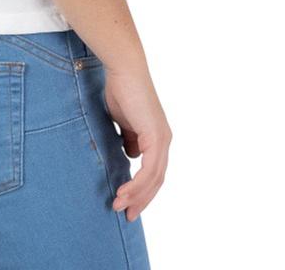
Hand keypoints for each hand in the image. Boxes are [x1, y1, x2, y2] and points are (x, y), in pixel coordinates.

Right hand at [103, 69, 171, 220]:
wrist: (124, 70)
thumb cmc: (121, 90)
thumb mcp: (123, 122)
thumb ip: (128, 139)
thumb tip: (130, 155)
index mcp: (157, 137)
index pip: (153, 172)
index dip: (142, 190)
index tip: (126, 203)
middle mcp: (164, 140)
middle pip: (157, 180)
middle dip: (141, 200)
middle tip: (126, 214)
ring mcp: (162, 139)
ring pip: (154, 179)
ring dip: (136, 196)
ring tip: (119, 206)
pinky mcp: (155, 136)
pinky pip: (148, 169)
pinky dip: (136, 184)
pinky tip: (124, 192)